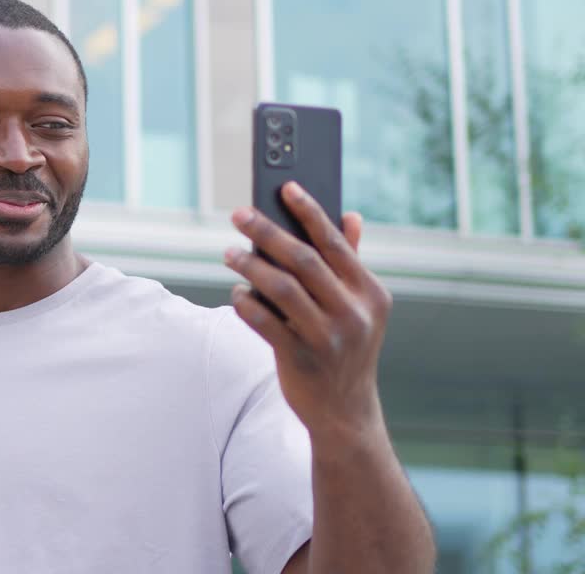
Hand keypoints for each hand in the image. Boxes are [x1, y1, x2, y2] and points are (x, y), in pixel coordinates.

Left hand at [222, 182, 392, 441]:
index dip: (309, 211)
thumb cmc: (345, 348)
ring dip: (250, 266)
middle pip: (304, 260)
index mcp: (370, 293)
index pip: (335, 242)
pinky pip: (265, 323)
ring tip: (229, 253)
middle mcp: (354, 313)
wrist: (345, 412)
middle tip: (239, 215)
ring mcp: (329, 337)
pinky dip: (247, 304)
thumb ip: (351, 263)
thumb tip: (350, 216)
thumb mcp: (359, 308)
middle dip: (267, 233)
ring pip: (281, 288)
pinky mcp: (302, 359)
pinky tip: (237, 292)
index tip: (286, 187)